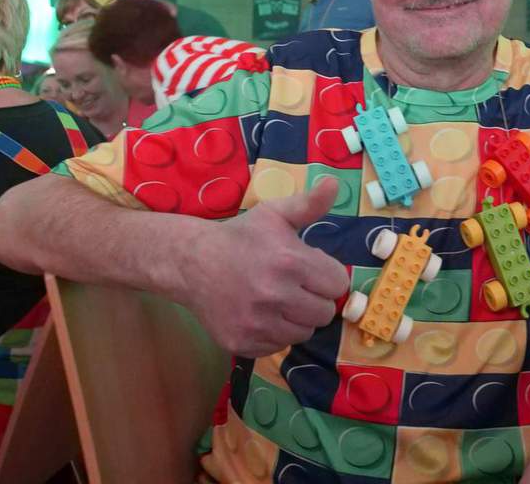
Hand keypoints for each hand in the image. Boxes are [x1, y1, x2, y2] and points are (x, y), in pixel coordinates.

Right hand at [180, 178, 348, 355]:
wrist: (191, 262)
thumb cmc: (241, 237)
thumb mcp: (275, 214)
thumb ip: (309, 204)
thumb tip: (334, 183)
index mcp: (290, 262)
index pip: (338, 284)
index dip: (328, 275)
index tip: (312, 270)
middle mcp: (275, 296)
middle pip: (324, 313)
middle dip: (316, 298)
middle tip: (296, 286)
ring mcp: (257, 324)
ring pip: (303, 333)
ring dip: (297, 318)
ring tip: (279, 299)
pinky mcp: (242, 343)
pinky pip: (278, 346)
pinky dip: (275, 333)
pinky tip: (261, 314)